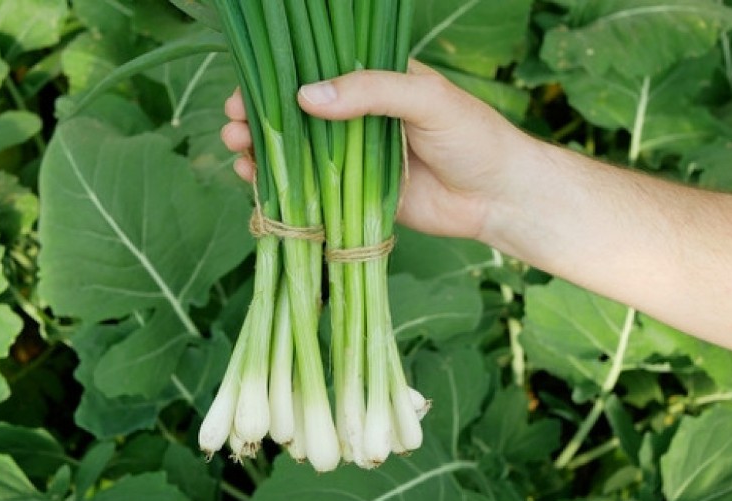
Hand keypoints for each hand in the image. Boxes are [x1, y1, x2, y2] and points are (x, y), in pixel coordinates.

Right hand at [221, 61, 533, 241]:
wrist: (498, 197)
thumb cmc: (473, 137)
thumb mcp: (426, 99)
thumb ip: (369, 92)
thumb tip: (305, 96)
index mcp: (375, 83)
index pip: (315, 72)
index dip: (277, 79)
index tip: (246, 90)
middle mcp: (359, 118)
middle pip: (297, 114)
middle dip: (260, 118)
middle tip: (233, 124)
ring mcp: (355, 158)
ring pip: (298, 152)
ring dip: (263, 151)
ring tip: (237, 150)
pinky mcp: (356, 195)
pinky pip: (312, 190)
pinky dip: (282, 187)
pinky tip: (256, 181)